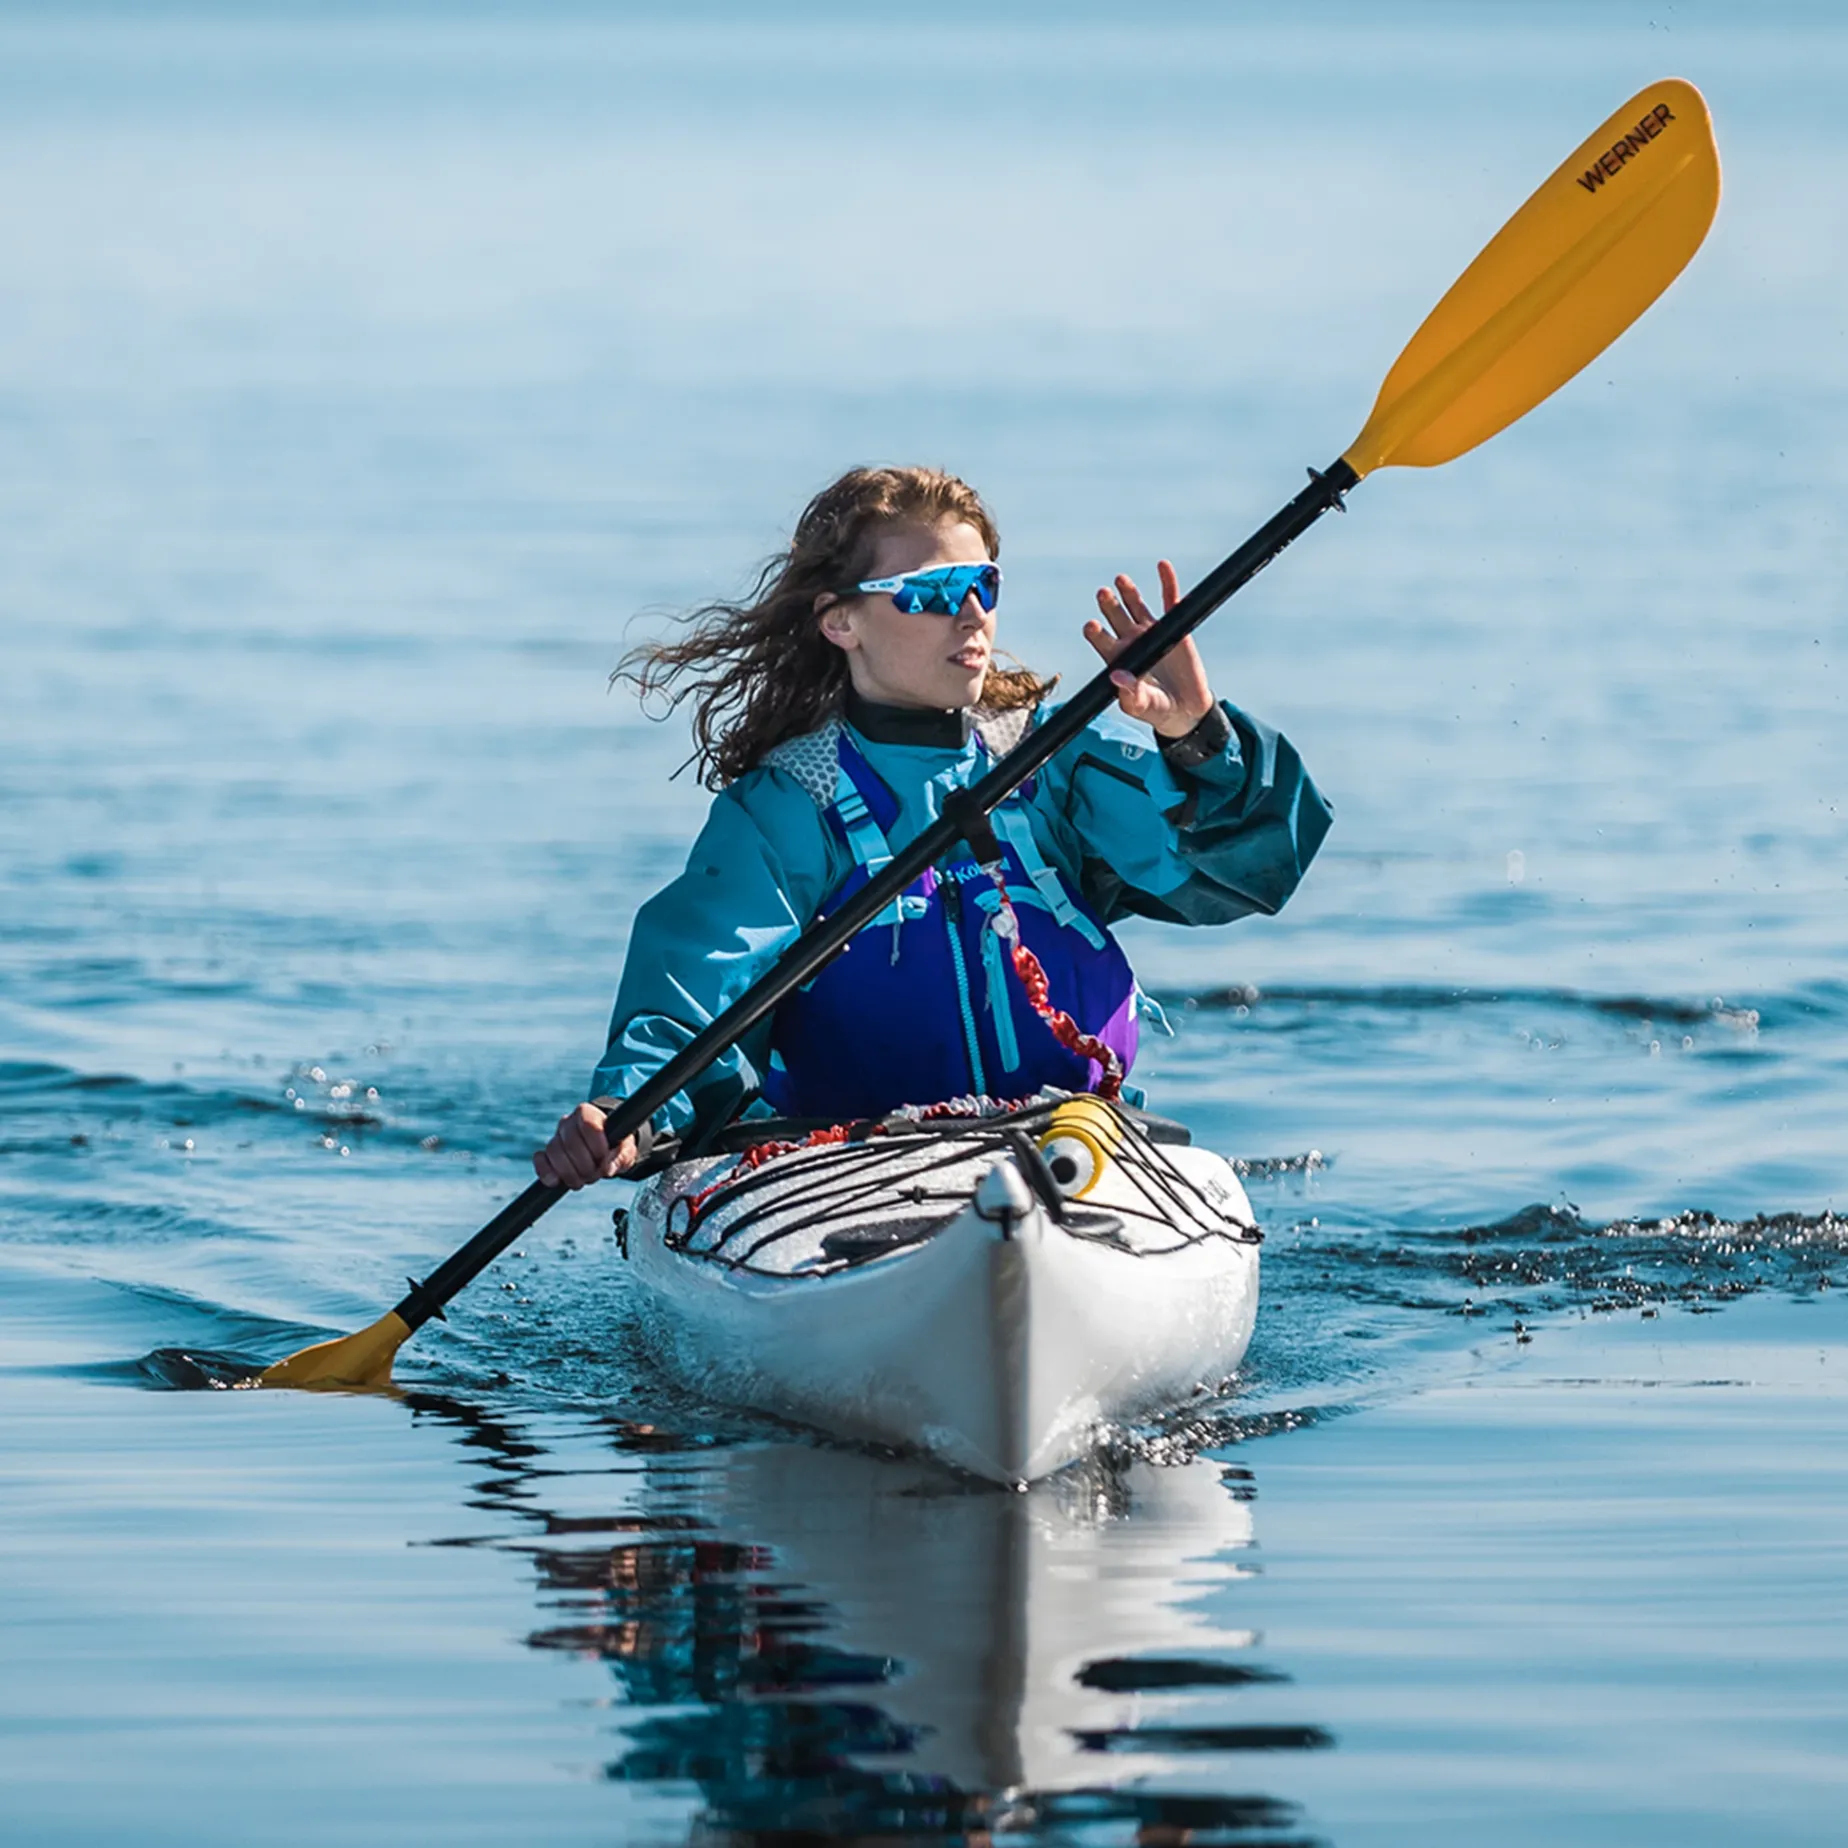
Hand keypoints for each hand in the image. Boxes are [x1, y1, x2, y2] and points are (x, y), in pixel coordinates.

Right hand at [534, 1102, 637, 1189]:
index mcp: (587, 1113)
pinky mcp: (546, 1154)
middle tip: (596, 1174)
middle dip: (585, 1165)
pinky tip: (556, 1181)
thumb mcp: (626, 1148)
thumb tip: (608, 1168)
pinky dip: (546, 1172)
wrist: (603, 1148)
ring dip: (570, 1173)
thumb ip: (622, 1156)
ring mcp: (555, 1138)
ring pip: (554, 1153)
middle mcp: (568, 1122)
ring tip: (583, 1180)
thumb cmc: (615, 1145)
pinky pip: (540, 1160)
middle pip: (570, 1143)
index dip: (596, 1146)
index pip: (587, 1125)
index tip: (604, 1157)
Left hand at [1085, 560, 1214, 739]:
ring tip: (1120, 580)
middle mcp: (1130, 640)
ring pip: (1136, 606)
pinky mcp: (1173, 625)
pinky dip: (1167, 583)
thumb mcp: (1142, 705)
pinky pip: (1169, 600)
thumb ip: (1130, 694)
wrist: (1185, 708)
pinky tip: (1163, 566)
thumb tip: (1117, 677)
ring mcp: (1150, 630)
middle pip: (1115, 618)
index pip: (1102, 641)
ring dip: (1128, 592)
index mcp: (1117, 658)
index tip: (1091, 626)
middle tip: (1102, 594)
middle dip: (1108, 605)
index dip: (1096, 633)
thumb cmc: (1156, 709)